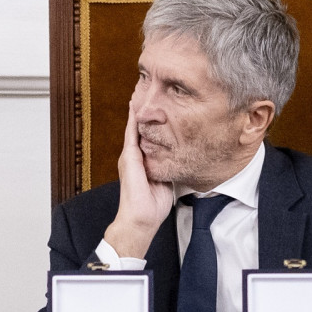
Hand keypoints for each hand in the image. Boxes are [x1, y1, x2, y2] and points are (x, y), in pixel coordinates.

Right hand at [103, 102, 174, 257]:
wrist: (140, 220)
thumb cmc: (153, 206)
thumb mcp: (165, 181)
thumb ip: (168, 167)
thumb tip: (181, 158)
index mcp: (141, 162)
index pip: (145, 137)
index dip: (149, 122)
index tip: (155, 108)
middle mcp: (133, 156)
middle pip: (137, 128)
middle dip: (140, 112)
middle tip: (145, 91)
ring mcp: (129, 157)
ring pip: (133, 127)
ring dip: (136, 111)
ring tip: (139, 93)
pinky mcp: (130, 159)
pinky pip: (132, 134)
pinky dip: (133, 120)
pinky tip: (135, 107)